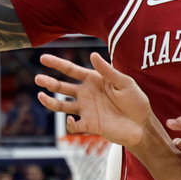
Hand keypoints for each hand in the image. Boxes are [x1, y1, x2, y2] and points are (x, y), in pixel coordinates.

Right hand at [35, 52, 150, 147]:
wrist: (142, 125)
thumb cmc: (136, 101)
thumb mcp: (125, 82)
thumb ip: (108, 71)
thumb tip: (92, 55)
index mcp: (94, 80)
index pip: (72, 70)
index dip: (57, 64)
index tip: (43, 58)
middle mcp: (86, 94)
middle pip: (63, 87)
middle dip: (50, 82)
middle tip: (38, 78)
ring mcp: (86, 110)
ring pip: (63, 105)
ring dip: (51, 102)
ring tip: (41, 96)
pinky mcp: (89, 125)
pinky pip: (74, 125)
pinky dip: (70, 124)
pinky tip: (71, 120)